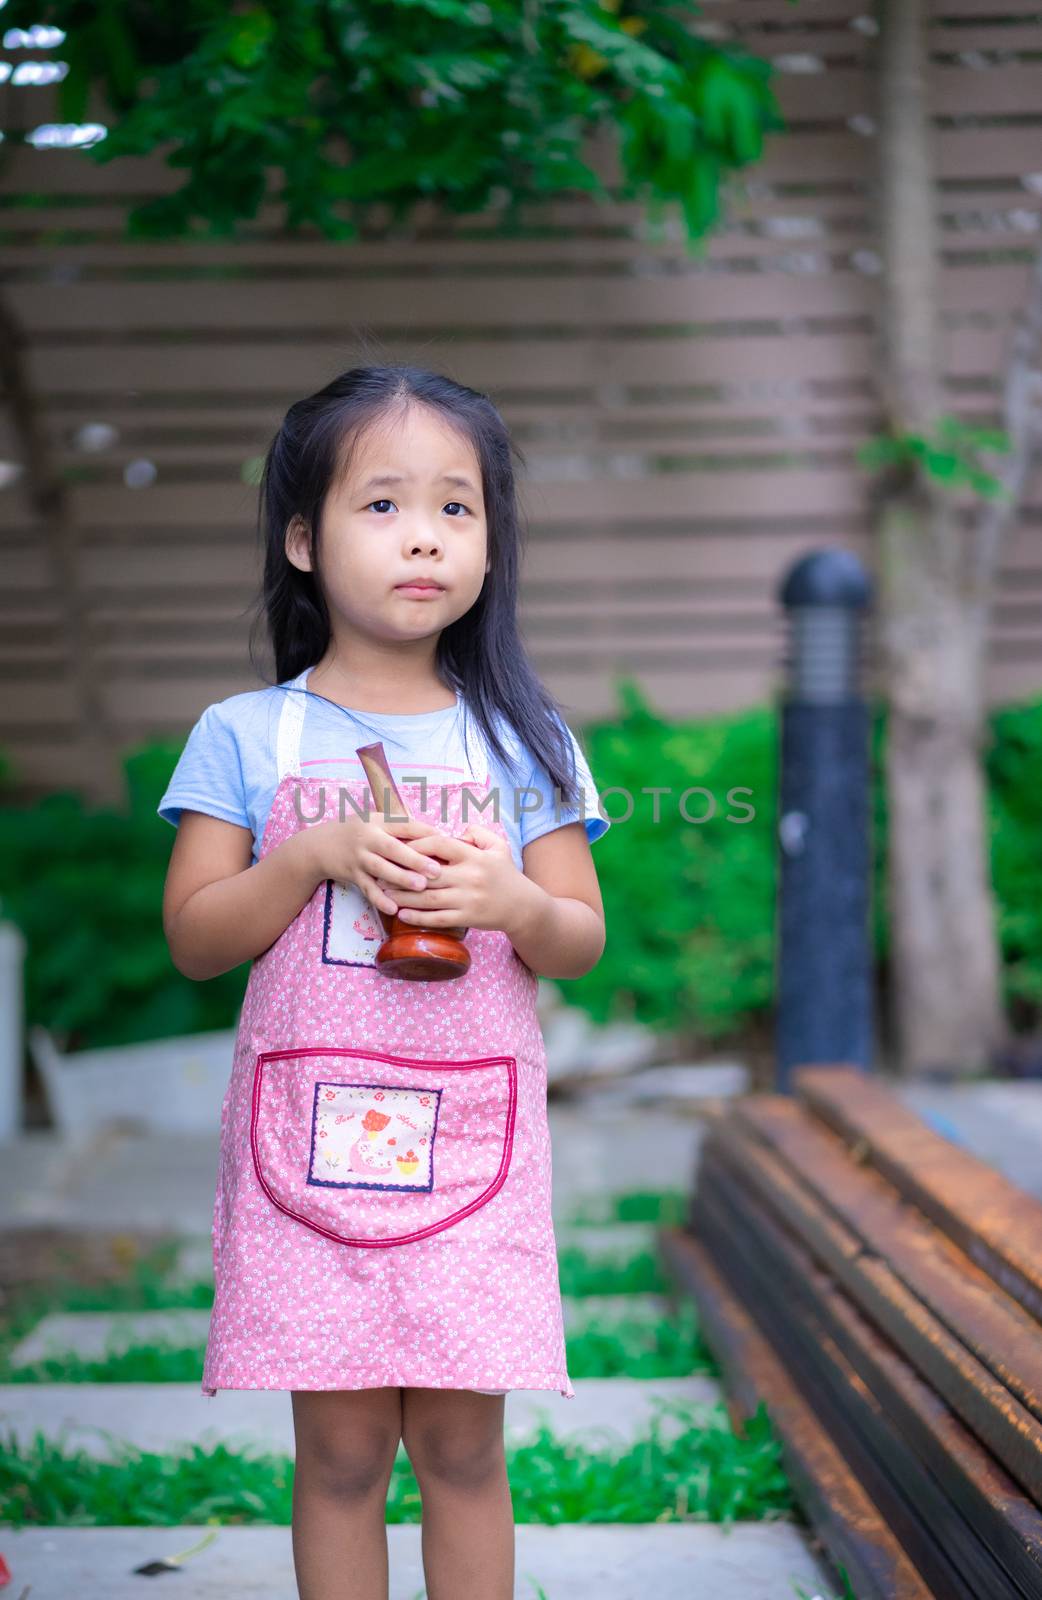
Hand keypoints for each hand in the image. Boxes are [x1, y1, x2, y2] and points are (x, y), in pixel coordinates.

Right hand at [300, 814, 443, 918]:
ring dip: (401, 878)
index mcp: (378, 822)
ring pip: (381, 869)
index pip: (404, 824)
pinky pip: (367, 889)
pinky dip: (380, 899)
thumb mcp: (376, 821)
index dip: (424, 832)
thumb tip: (437, 834)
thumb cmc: (358, 832)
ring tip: (420, 887)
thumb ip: (402, 827)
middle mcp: (368, 838)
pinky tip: (394, 908)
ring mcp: (359, 858)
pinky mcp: (353, 875)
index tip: (445, 840)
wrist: (320, 845)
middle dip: (415, 860)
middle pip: (393, 849)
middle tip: (436, 870)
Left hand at [375, 822, 519, 932]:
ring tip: (384, 893)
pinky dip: (418, 918)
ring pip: (429, 898)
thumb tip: (456, 830)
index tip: (400, 846)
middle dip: (402, 873)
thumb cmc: (506, 874)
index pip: (440, 844)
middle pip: (428, 874)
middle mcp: (469, 877)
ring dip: (404, 897)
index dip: (418, 844)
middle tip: (380, 871)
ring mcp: (467, 899)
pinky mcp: (467, 918)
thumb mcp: (498, 846)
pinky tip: (402, 915)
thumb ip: (478, 833)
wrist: (522, 907)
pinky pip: (438, 918)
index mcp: (474, 856)